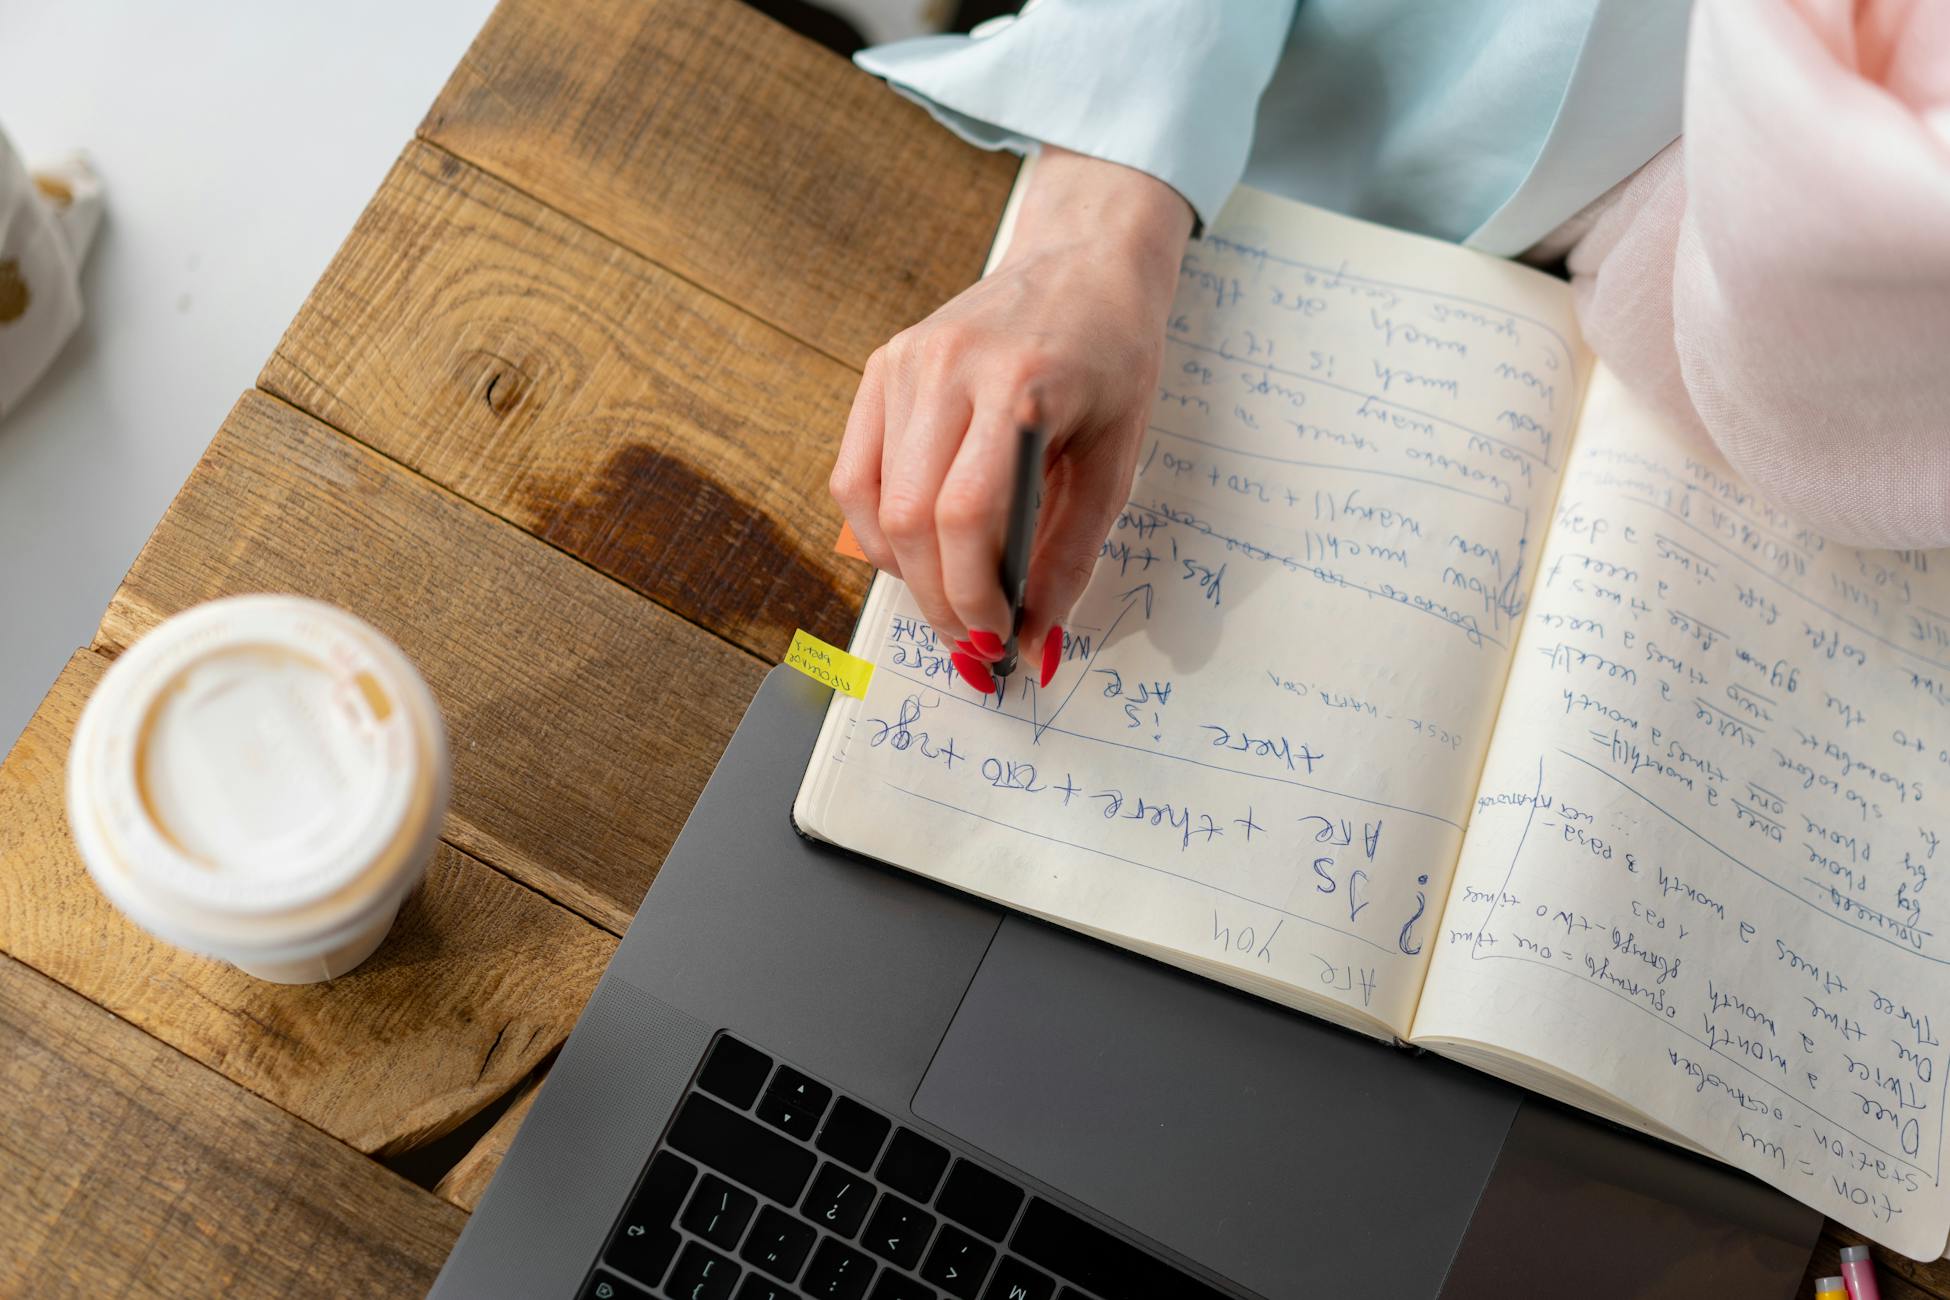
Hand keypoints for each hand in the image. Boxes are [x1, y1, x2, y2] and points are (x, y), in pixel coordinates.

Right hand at [830, 147, 1191, 689]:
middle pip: (910, 518)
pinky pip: (854, 472)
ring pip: (870, 503)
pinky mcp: (883, 365)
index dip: (972, 594)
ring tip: (950, 599)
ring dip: (905, 573)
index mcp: (1021, 383)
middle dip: (939, 599)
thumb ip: (1072, 554)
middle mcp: (949, 365)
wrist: (1085, 260)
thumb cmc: (1114, 359)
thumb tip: (1036, 641)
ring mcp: (905, 362)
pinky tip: (919, 549)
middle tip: (974, 640)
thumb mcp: (1117, 460)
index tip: (998, 638)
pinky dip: (878, 530)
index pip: (966, 514)